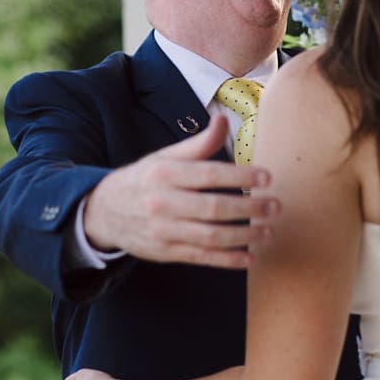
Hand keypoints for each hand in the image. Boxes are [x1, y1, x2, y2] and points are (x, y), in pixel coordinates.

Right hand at [83, 114, 278, 268]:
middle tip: (275, 206)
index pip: (208, 175)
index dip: (240, 177)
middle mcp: (163, 203)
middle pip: (213, 208)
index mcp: (164, 174)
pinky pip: (202, 257)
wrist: (104, 213)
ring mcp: (164, 231)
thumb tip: (223, 119)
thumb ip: (198, 144)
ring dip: (244, 236)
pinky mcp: (167, 252)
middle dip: (249, 208)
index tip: (267, 177)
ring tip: (269, 231)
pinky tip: (250, 257)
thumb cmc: (144, 180)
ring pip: (211, 237)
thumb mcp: (164, 157)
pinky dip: (227, 260)